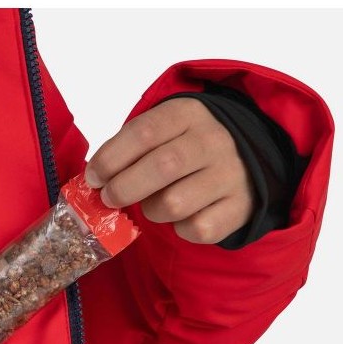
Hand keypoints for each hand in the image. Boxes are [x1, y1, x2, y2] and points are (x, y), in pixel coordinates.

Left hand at [84, 99, 254, 244]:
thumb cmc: (188, 146)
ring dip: (152, 210)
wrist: (249, 157)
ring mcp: (230, 175)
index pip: (143, 133)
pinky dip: (180, 229)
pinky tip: (181, 218)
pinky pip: (198, 228)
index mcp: (188, 114)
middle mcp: (213, 141)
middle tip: (109, 198)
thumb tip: (96, 177)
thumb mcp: (165, 129)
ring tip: (152, 205)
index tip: (94, 177)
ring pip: (175, 203)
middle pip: (161, 167)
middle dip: (123, 188)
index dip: (111, 158)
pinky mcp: (240, 207)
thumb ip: (132, 146)